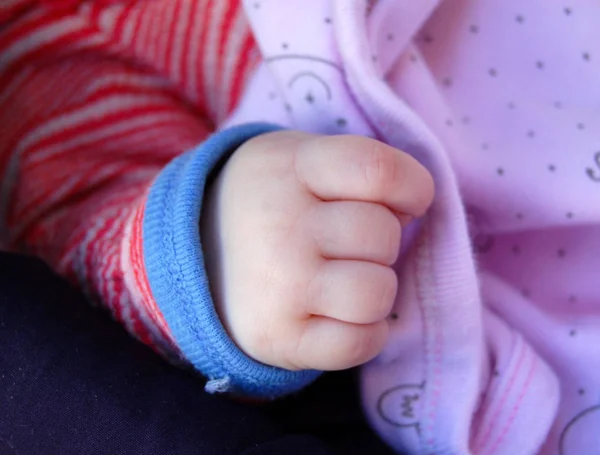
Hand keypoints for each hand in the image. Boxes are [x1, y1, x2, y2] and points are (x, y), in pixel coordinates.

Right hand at [201, 131, 433, 370]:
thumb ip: (357, 171)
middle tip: (346, 244)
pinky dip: (366, 332)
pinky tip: (341, 315)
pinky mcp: (279, 338)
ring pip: (377, 292)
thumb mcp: (300, 162)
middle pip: (382, 235)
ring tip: (344, 280)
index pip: (376, 170)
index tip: (410, 201)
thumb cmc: (272, 205)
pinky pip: (361, 343)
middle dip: (380, 242)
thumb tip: (413, 211)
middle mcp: (280, 225)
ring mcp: (278, 285)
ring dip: (375, 289)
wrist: (200, 259)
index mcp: (290, 168)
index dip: (413, 186)